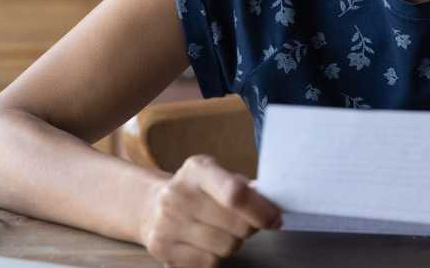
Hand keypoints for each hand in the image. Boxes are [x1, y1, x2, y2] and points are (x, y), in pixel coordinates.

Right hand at [139, 154, 280, 267]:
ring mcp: (167, 223)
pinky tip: (207, 243)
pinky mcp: (161, 248)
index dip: (262, 210)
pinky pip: (208, 263)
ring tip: (224, 231)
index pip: (235, 193)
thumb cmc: (198, 191)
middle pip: (236, 225)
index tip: (276, 219)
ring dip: (234, 243)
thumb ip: (245, 187)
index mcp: (197, 170)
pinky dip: (215, 257)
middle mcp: (178, 195)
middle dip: (251, 228)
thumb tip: (271, 203)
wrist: (153, 207)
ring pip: (226, 247)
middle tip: (250, 223)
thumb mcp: (219, 176)